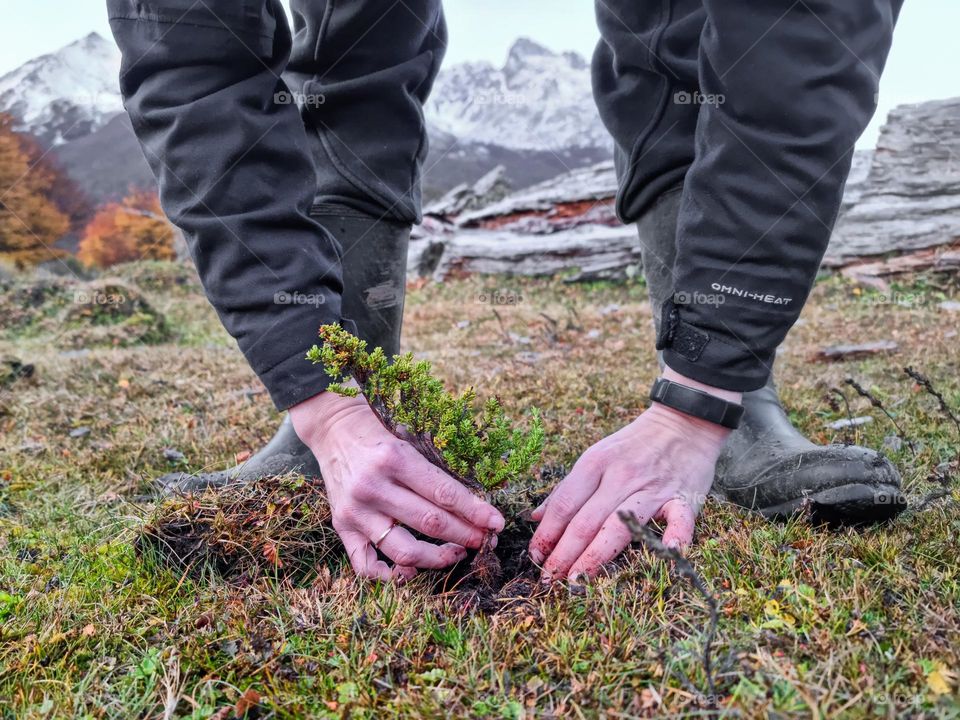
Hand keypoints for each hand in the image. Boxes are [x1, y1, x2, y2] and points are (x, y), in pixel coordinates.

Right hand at [290, 389, 504, 581]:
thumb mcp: (411, 443)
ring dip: (438, 559)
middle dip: (466, 535)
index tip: (496, 522)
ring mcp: (356, 511)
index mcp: (395, 459)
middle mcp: (373, 487)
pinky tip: (412, 571)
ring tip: (456, 552)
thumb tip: (477, 507)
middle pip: (430, 523)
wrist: (335, 432)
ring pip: (404, 551)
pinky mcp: (342, 527)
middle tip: (485, 540)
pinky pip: (366, 565)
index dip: (475, 512)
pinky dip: (391, 576)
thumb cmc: (382, 436)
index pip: (444, 494)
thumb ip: (437, 473)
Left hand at [528, 368, 740, 581]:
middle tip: (548, 579)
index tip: (535, 558)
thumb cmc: (633, 446)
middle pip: (585, 522)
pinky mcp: (683, 496)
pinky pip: (680, 519)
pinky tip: (668, 553)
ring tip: (576, 581)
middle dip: (563, 554)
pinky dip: (676, 536)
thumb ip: (567, 489)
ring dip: (595, 557)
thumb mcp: (595, 457)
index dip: (546, 535)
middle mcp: (620, 476)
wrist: (683, 422)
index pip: (563, 505)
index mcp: (594, 463)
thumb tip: (536, 518)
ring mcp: (652, 487)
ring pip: (619, 527)